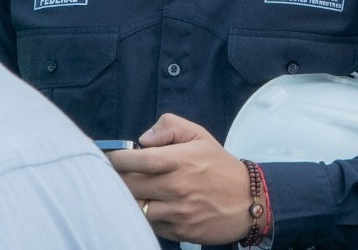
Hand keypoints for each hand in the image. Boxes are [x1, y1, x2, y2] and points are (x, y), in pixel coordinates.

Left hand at [108, 114, 255, 244]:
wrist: (249, 201)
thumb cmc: (219, 166)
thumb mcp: (200, 135)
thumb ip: (170, 125)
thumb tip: (143, 138)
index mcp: (181, 161)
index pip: (139, 159)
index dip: (117, 158)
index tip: (109, 156)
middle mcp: (178, 187)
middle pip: (131, 186)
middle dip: (116, 179)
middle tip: (112, 173)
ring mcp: (178, 212)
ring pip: (137, 208)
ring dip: (129, 199)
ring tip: (129, 190)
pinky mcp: (179, 231)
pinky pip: (150, 224)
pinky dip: (145, 215)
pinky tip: (149, 205)